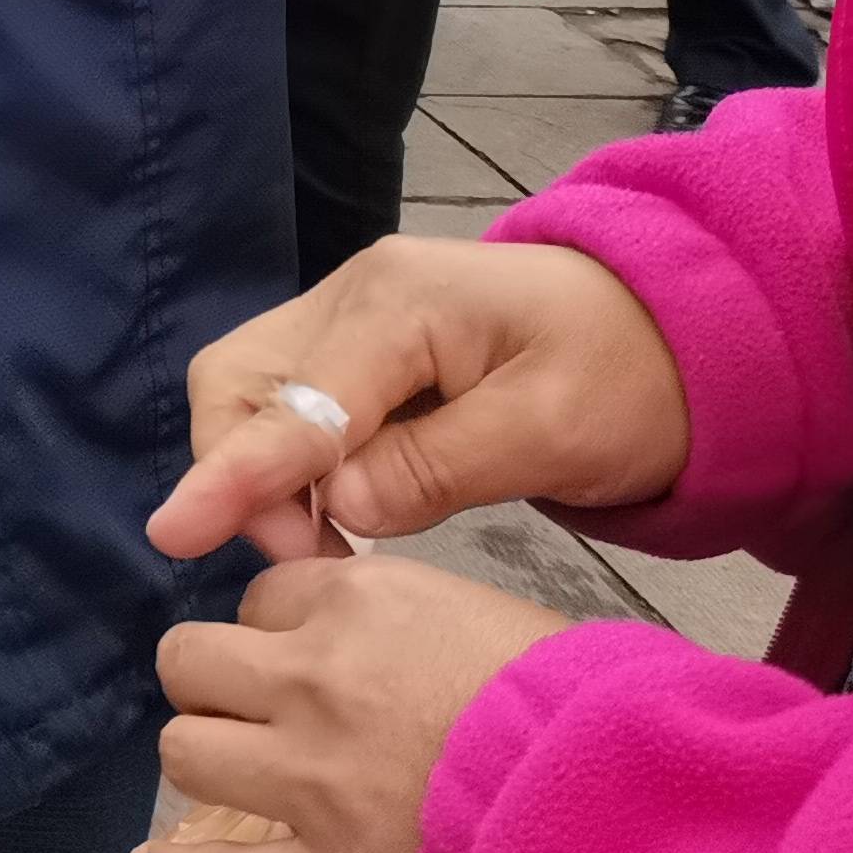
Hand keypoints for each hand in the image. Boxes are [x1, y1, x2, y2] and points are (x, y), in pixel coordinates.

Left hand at [133, 557, 572, 852]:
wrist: (625, 795)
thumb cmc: (569, 701)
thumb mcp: (471, 612)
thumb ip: (384, 615)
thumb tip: (336, 627)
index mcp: (358, 604)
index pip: (262, 595)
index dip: (279, 627)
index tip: (305, 653)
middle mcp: (318, 681)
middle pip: (192, 662)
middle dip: (215, 682)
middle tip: (249, 708)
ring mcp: (316, 783)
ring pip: (187, 752)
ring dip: (205, 758)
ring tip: (228, 771)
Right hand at [147, 237, 690, 569]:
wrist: (676, 332)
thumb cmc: (630, 379)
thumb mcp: (555, 431)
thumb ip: (441, 466)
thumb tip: (337, 506)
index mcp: (401, 303)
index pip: (296, 400)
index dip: (237, 473)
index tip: (176, 532)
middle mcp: (352, 295)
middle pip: (238, 379)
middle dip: (240, 472)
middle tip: (314, 557)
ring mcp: (349, 317)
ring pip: (248, 391)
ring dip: (258, 472)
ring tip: (326, 543)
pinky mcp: (356, 348)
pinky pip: (287, 403)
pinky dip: (289, 464)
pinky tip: (339, 512)